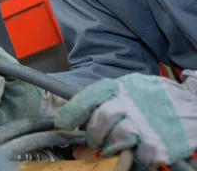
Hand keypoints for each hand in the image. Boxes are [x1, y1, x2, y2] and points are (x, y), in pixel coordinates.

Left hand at [55, 71, 196, 166]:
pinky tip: (143, 150)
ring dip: (115, 147)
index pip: (89, 97)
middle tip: (97, 140)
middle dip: (94, 134)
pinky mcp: (160, 144)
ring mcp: (145, 124)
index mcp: (122, 88)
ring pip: (117, 140)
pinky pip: (139, 157)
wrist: (195, 104)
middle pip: (100, 121)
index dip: (72, 111)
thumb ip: (108, 102)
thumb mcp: (132, 89)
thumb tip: (81, 122)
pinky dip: (139, 158)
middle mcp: (131, 104)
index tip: (62, 123)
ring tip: (121, 145)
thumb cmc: (159, 99)